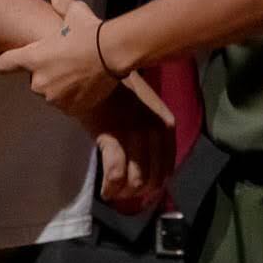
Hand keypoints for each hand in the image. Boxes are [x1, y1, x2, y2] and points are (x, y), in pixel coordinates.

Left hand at [0, 0, 122, 117]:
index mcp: (32, 58)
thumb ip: (62, 3)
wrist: (113, 53)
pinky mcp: (71, 109)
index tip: (10, 63)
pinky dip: (74, 98)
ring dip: (60, 87)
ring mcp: (55, 98)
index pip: (5, 65)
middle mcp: (39, 81)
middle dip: (46, 73)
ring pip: (52, 94)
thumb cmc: (90, 31)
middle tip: (65, 62)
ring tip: (79, 73)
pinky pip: (68, 104)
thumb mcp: (75, 13)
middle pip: (34, 80)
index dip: (7, 62)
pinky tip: (87, 85)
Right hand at [92, 83, 175, 208]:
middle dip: (138, 192)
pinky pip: (115, 173)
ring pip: (136, 181)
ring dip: (124, 193)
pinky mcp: (112, 136)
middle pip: (152, 178)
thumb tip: (149, 165)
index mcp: (165, 124)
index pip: (167, 168)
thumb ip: (151, 133)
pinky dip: (111, 188)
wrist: (96, 69)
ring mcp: (134, 134)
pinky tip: (105, 191)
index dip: (154, 184)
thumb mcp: (145, 109)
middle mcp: (154, 131)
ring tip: (113, 192)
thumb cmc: (118, 90)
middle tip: (123, 193)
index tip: (139, 189)